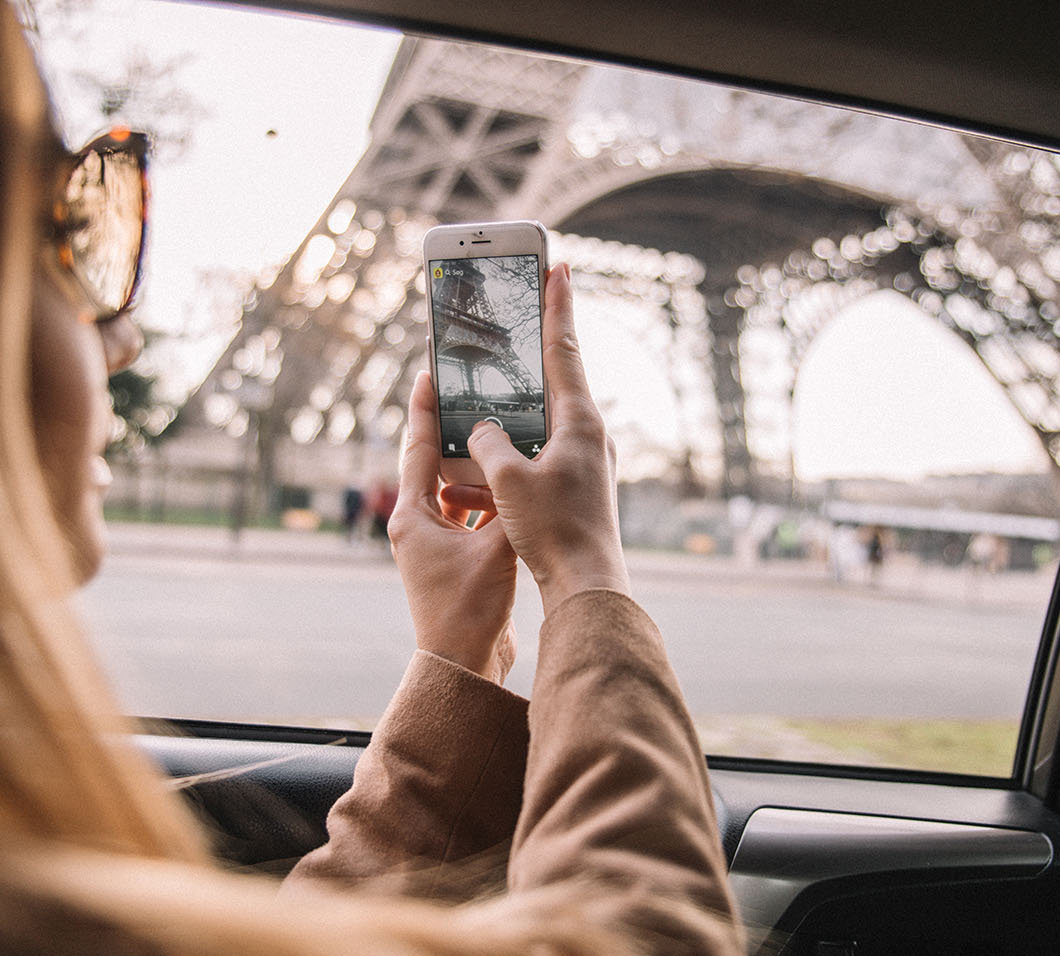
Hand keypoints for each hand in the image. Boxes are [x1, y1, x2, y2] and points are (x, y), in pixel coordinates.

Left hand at [388, 370, 518, 681]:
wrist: (463, 663)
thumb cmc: (469, 608)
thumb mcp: (496, 548)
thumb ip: (509, 505)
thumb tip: (522, 468)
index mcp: (411, 516)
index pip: (417, 447)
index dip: (425, 408)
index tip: (428, 373)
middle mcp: (415, 525)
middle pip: (432, 463)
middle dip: (451, 430)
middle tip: (469, 395)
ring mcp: (431, 543)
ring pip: (451, 490)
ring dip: (472, 466)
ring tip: (495, 433)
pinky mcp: (450, 559)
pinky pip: (465, 514)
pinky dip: (483, 499)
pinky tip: (507, 486)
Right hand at [454, 262, 630, 612]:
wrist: (587, 586)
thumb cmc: (554, 531)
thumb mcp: (508, 480)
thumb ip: (488, 444)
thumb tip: (484, 432)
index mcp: (578, 420)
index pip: (563, 348)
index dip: (555, 304)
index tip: (558, 264)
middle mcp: (587, 434)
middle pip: (550, 380)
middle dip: (523, 358)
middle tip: (511, 320)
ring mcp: (583, 460)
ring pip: (536, 425)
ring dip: (504, 423)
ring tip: (472, 421)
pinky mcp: (573, 486)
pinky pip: (533, 459)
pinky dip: (505, 462)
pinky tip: (471, 481)